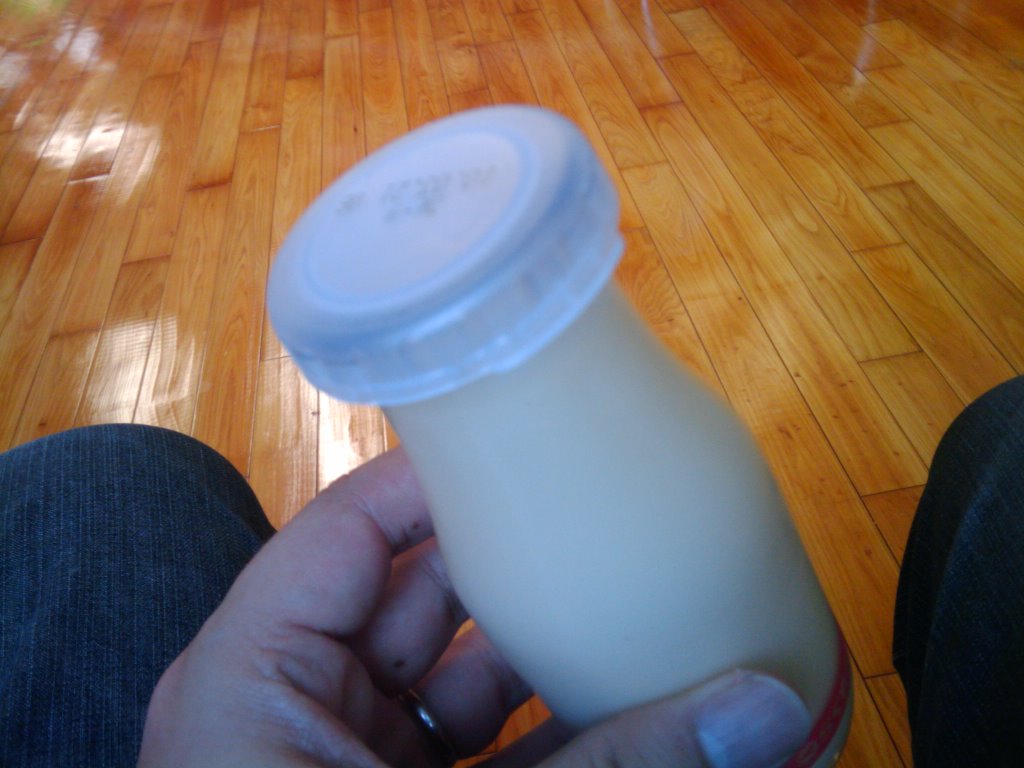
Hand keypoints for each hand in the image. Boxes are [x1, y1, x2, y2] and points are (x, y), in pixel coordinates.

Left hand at [139, 449, 810, 767]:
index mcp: (256, 673)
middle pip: (432, 597)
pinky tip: (652, 721)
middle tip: (632, 529)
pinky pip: (497, 756)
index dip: (446, 473)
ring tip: (666, 620)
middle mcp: (304, 706)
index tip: (550, 441)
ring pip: (479, 684)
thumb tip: (772, 708)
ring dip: (568, 666)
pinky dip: (568, 745)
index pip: (354, 525)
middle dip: (535, 573)